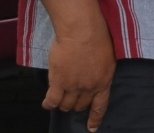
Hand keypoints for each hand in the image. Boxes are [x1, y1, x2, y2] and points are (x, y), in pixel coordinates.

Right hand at [41, 12, 113, 130]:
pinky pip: (51, 101)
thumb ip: (101, 72)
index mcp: (104, 81)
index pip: (100, 106)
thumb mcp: (107, 57)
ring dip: (62, 104)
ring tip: (60, 97)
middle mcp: (90, 87)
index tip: (91, 128)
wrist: (82, 30)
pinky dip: (48, 104)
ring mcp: (74, 86)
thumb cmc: (97, 36)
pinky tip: (46, 103)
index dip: (95, 118)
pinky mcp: (59, 82)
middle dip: (76, 104)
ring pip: (66, 105)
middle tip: (71, 97)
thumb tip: (94, 80)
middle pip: (80, 106)